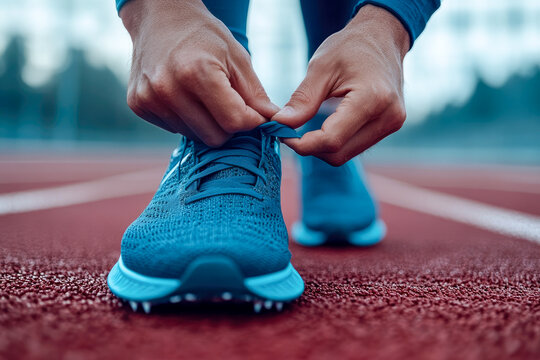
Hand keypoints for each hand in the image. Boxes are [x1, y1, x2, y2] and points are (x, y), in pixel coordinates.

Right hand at [121, 0, 277, 146]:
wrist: (160, 17)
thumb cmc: (204, 36)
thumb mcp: (237, 58)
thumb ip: (256, 95)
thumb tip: (276, 123)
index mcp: (198, 72)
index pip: (234, 122)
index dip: (251, 121)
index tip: (254, 113)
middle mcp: (168, 88)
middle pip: (214, 137)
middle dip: (229, 126)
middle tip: (229, 104)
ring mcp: (149, 99)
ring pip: (194, 136)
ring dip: (206, 124)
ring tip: (203, 96)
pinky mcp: (138, 105)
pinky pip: (174, 130)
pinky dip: (186, 119)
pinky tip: (183, 96)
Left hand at [272, 5, 409, 165]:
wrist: (383, 38)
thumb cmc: (351, 47)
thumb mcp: (321, 67)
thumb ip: (302, 100)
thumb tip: (280, 124)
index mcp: (372, 99)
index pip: (332, 139)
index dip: (303, 144)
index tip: (281, 133)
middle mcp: (388, 117)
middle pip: (339, 153)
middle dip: (310, 147)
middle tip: (289, 131)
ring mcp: (392, 124)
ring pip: (346, 154)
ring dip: (321, 147)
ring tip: (305, 127)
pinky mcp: (389, 127)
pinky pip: (354, 147)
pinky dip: (334, 142)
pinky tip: (323, 126)